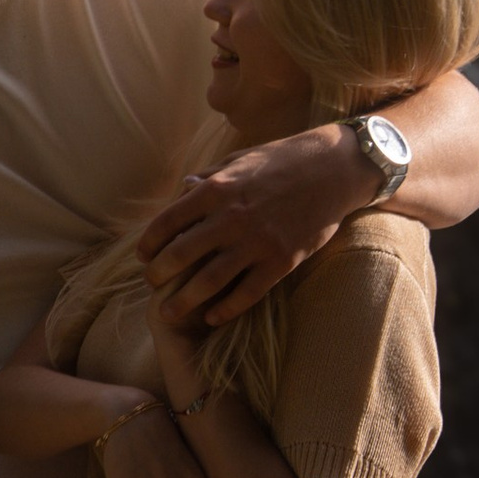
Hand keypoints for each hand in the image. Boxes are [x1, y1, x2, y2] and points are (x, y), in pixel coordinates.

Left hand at [139, 130, 367, 324]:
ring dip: (183, 300)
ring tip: (168, 312)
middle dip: (158, 274)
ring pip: (208, 281)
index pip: (167, 222)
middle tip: (152, 284)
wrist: (335, 170)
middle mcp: (231, 217)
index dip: (149, 243)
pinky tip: (212, 317)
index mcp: (217, 189)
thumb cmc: (284, 160)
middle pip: (180, 255)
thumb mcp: (240, 160)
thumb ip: (209, 178)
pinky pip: (247, 293)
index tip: (143, 255)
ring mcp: (257, 242)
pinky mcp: (281, 262)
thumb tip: (182, 192)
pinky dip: (225, 309)